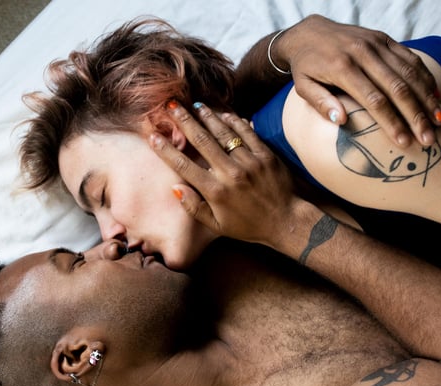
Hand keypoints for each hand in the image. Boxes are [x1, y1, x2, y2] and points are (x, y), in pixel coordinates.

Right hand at [150, 102, 307, 249]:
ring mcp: (249, 162)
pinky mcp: (266, 155)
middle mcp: (230, 174)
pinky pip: (247, 133)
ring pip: (223, 132)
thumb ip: (194, 207)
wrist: (287, 222)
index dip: (166, 149)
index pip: (184, 166)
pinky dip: (234, 121)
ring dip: (207, 116)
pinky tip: (223, 114)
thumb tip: (175, 187)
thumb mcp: (217, 226)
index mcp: (215, 192)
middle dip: (184, 121)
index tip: (153, 136)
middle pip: (202, 141)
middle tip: (172, 107)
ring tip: (195, 105)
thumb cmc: (249, 226)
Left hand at [272, 15, 440, 146]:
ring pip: (409, 72)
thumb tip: (341, 122)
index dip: (392, 123)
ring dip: (426, 98)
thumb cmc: (306, 67)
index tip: (404, 142)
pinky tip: (436, 97)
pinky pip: (410, 58)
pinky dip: (425, 77)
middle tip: (428, 139)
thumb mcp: (304, 87)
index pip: (374, 100)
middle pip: (397, 88)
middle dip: (416, 116)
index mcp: (342, 68)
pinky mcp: (384, 38)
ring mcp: (376, 43)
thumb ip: (321, 103)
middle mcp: (363, 53)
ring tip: (438, 122)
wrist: (309, 33)